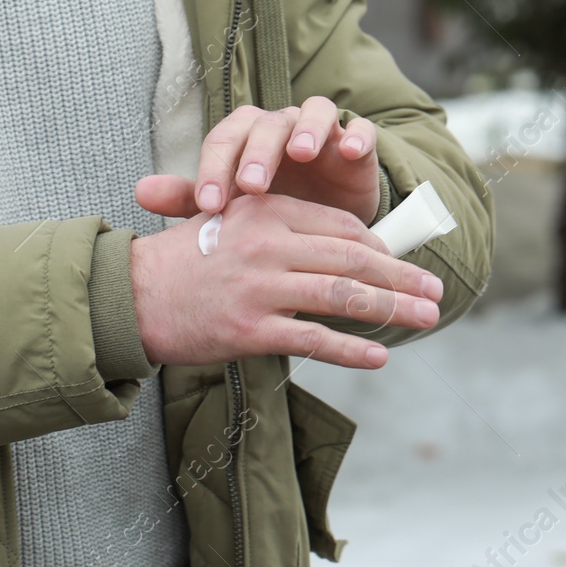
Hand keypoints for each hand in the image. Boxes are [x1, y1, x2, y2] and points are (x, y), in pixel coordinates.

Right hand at [128, 192, 443, 368]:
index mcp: (266, 211)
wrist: (130, 296)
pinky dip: (351, 349)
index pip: (340, 228)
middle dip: (401, 277)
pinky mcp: (249, 327)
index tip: (401, 265)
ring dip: (392, 309)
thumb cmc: (182, 262)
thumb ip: (280, 229)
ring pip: (343, 297)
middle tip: (434, 292)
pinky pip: (313, 338)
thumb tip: (336, 249)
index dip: (379, 248)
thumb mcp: (230, 224)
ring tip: (424, 318)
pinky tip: (379, 355)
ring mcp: (260, 287)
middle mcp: (267, 244)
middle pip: (353, 260)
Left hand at [135, 98, 381, 225]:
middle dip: (256, 153)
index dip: (213, 168)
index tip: (208, 204)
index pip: (223, 142)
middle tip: (251, 185)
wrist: (322, 225)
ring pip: (312, 113)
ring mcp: (320, 133)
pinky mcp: (356, 147)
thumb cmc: (269, 210)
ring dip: (306, 130)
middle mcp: (280, 128)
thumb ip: (188, 198)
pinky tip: (349, 151)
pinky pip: (359, 130)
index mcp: (244, 140)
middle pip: (265, 124)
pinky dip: (356, 136)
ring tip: (300, 153)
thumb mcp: (232, 209)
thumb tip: (138, 192)